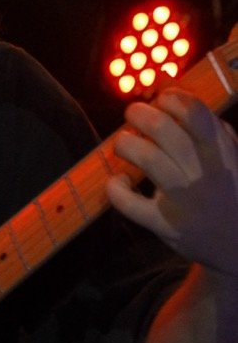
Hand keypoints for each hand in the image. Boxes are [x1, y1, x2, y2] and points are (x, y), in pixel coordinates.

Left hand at [106, 90, 237, 276]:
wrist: (237, 246)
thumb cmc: (230, 193)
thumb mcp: (236, 160)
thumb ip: (215, 132)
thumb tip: (181, 98)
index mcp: (223, 154)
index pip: (198, 116)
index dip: (174, 99)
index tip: (163, 97)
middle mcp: (204, 175)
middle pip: (166, 133)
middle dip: (142, 115)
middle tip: (132, 113)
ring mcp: (184, 202)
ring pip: (149, 160)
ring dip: (127, 144)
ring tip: (123, 142)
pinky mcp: (165, 225)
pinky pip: (130, 203)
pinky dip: (116, 188)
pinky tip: (119, 180)